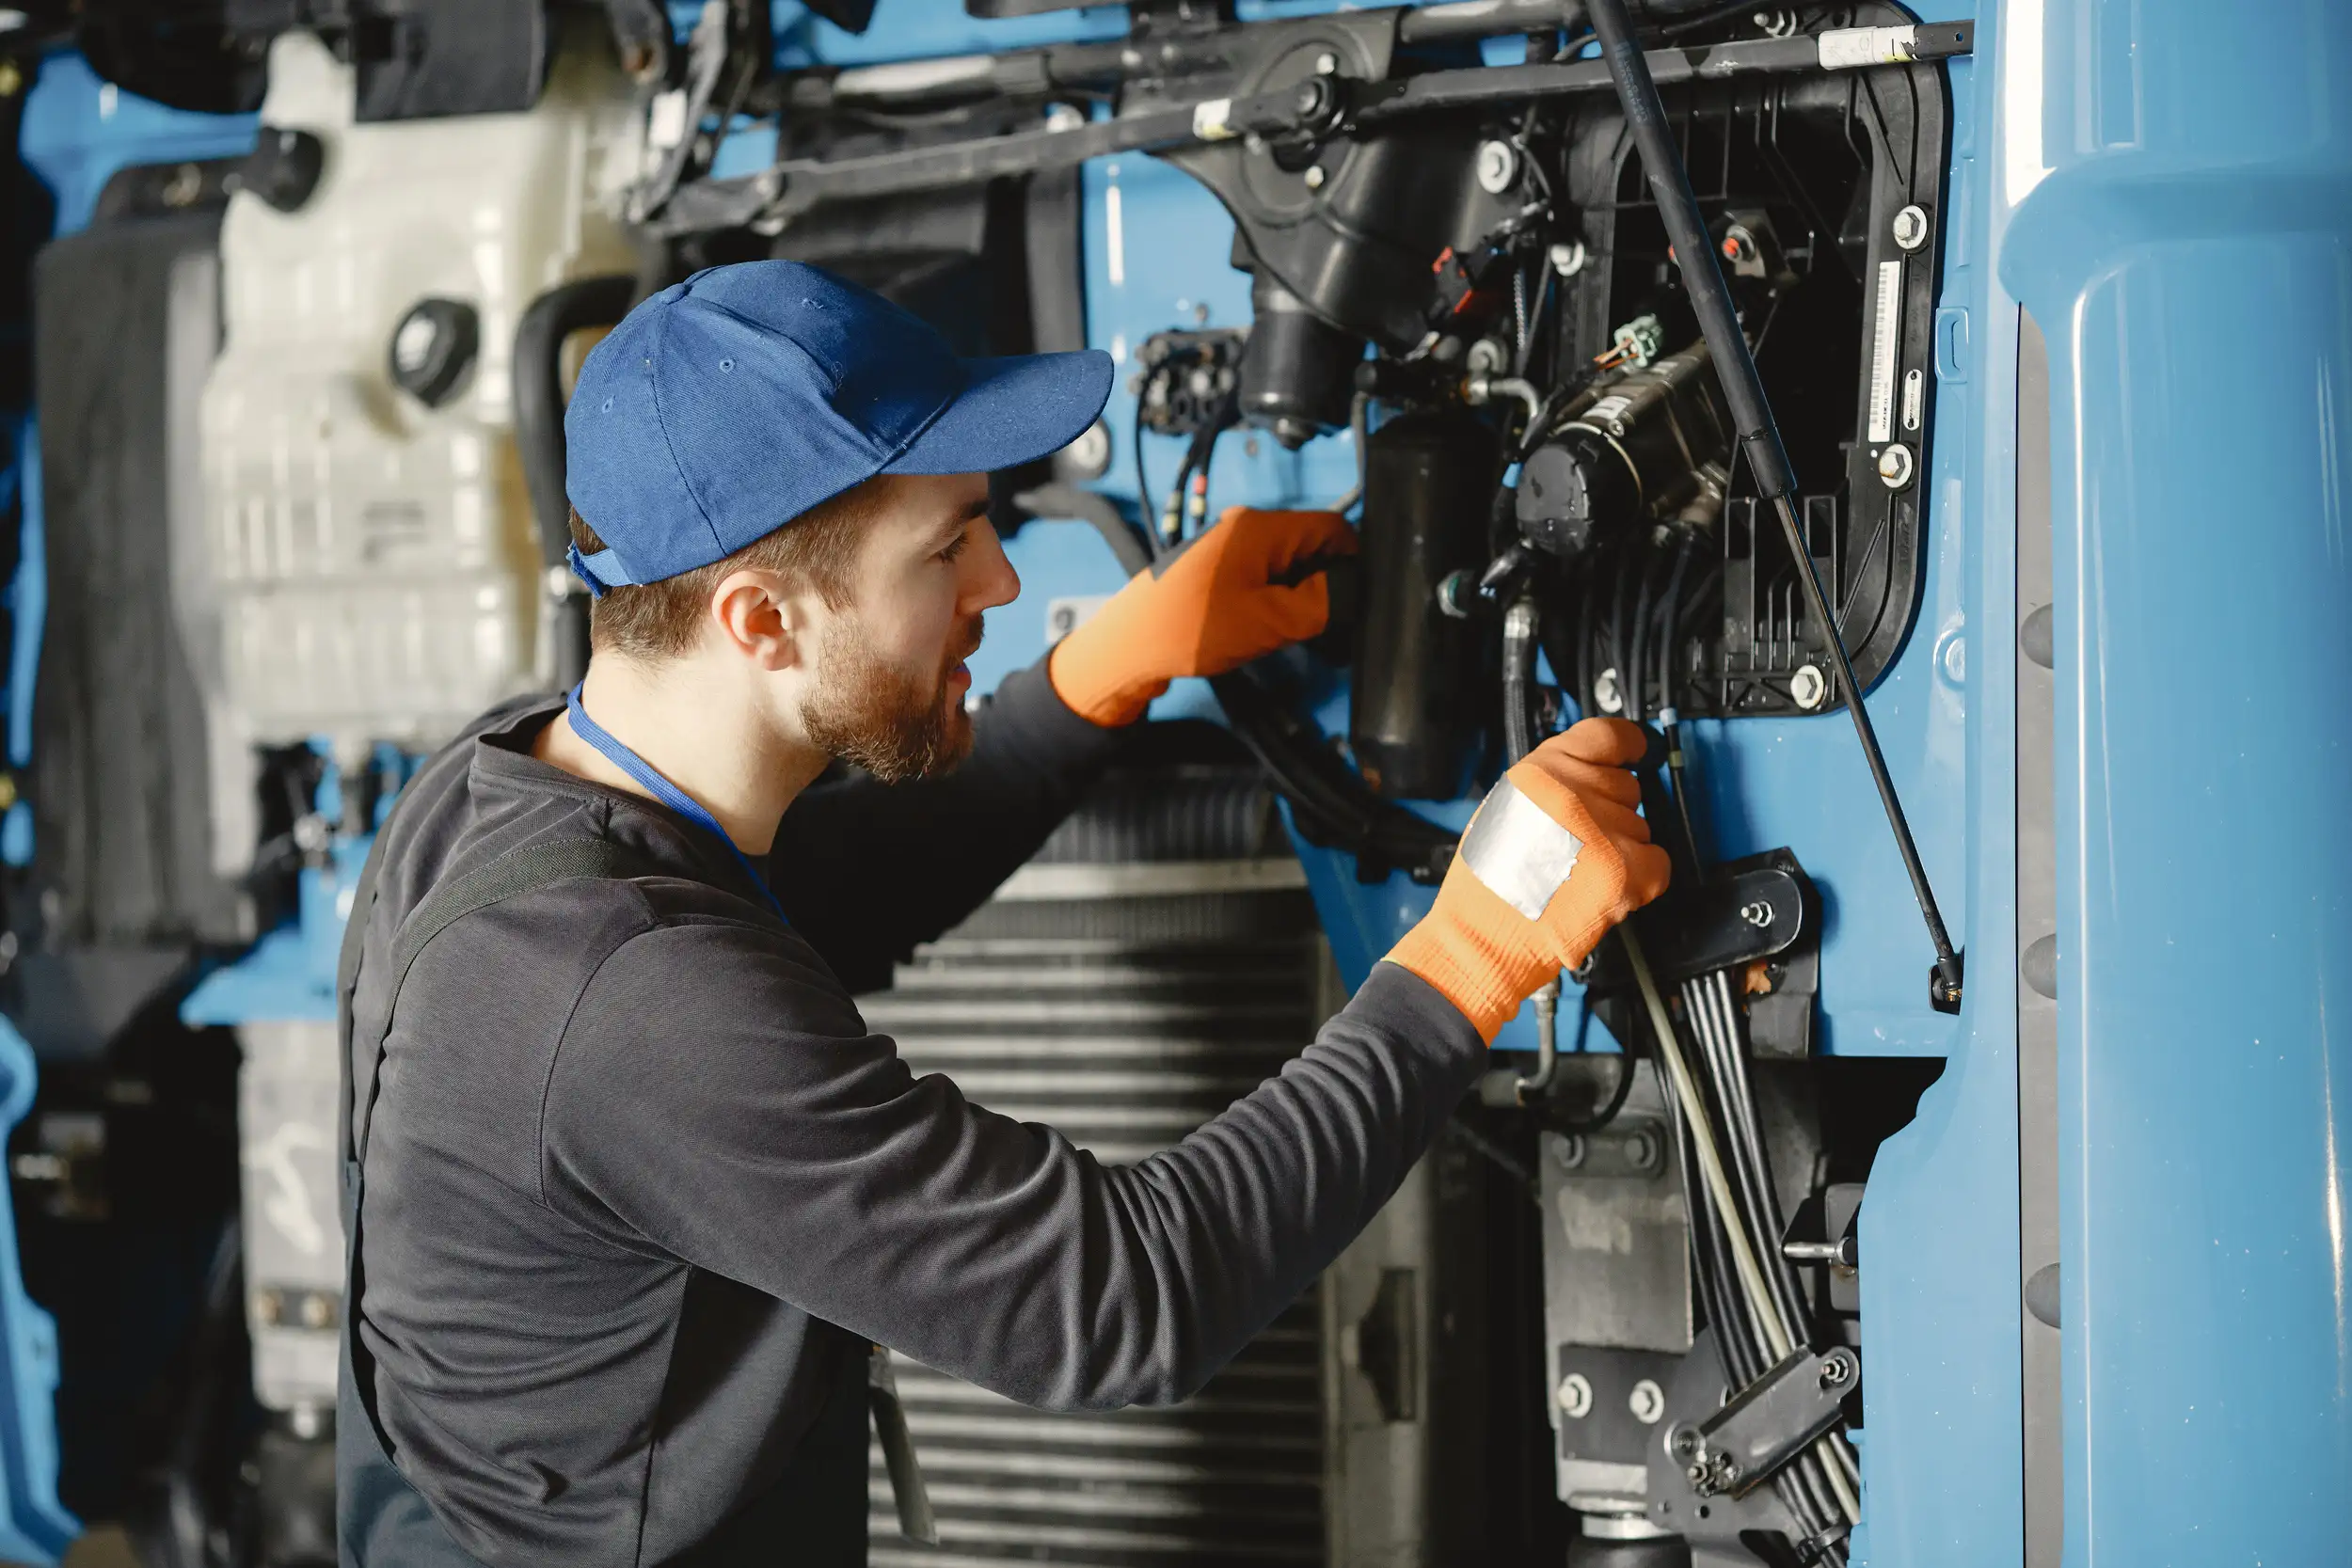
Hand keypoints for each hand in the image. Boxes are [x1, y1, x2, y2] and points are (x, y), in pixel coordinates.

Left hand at [1048, 506, 1355, 726]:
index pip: (1332, 527)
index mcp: (1260, 527)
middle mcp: (1245, 528)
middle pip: (1310, 546)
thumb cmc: (1193, 629)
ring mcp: (1228, 549)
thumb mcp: (1271, 621)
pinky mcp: (1216, 571)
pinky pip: (1262, 577)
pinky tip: (1267, 630)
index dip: (1354, 561)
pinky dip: (1274, 601)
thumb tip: (1349, 590)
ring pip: (1287, 565)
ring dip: (1298, 596)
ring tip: (1292, 632)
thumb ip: (1321, 603)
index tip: (1358, 598)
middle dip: (1326, 582)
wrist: (1130, 647)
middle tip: (1326, 625)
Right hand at [1385, 718, 1671, 1041]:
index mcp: (1539, 772)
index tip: (1637, 751)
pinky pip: (1658, 862)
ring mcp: (1602, 831)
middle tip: (1580, 842)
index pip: (1607, 736)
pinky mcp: (1624, 872)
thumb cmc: (1485, 885)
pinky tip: (1606, 887)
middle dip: (1612, 812)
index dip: (1629, 745)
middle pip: (1628, 786)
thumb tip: (1590, 776)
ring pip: (1641, 827)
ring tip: (1581, 872)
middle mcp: (1572, 793)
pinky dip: (1641, 878)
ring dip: (1621, 848)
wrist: (1482, 938)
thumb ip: (1550, 785)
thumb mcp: (1505, 807)